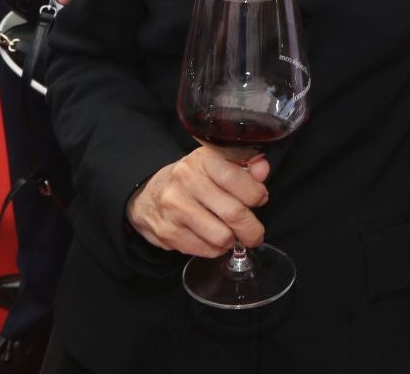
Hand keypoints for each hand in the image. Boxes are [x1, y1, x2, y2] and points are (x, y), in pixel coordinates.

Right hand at [129, 147, 270, 255]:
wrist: (147, 195)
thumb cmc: (191, 180)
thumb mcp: (215, 163)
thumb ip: (243, 165)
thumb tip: (262, 170)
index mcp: (202, 159)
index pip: (237, 178)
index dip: (256, 194)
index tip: (260, 199)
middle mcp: (185, 180)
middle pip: (233, 213)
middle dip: (252, 229)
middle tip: (256, 233)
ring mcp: (174, 208)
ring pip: (222, 237)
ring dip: (233, 240)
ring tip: (232, 235)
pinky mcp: (167, 232)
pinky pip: (205, 250)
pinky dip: (215, 249)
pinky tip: (213, 239)